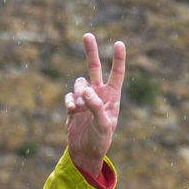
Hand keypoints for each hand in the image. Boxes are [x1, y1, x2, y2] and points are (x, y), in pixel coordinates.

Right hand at [65, 32, 125, 176]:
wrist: (85, 153)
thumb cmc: (100, 140)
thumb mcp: (103, 125)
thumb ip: (96, 106)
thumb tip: (85, 89)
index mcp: (112, 97)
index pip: (116, 74)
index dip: (118, 59)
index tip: (119, 43)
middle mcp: (99, 95)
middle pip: (95, 68)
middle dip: (91, 52)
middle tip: (88, 35)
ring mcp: (85, 99)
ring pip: (79, 83)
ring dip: (78, 90)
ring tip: (79, 105)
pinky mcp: (73, 106)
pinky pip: (69, 97)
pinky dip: (69, 102)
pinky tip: (72, 110)